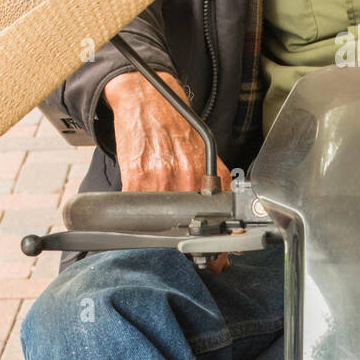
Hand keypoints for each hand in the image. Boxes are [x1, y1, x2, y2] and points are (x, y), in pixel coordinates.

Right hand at [103, 70, 231, 272]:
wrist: (146, 98)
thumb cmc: (174, 125)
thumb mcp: (203, 150)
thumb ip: (213, 179)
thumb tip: (224, 216)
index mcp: (206, 171)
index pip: (214, 218)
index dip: (216, 245)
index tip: (217, 261)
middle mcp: (187, 174)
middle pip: (190, 224)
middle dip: (191, 246)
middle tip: (191, 258)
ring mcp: (160, 176)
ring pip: (163, 219)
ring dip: (162, 234)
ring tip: (161, 240)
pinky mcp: (136, 174)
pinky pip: (136, 206)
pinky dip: (137, 217)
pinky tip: (139, 220)